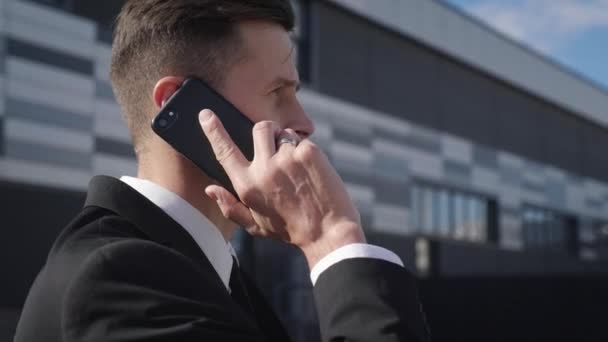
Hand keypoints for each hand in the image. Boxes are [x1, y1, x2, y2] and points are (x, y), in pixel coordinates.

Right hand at [199, 109, 365, 267]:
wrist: (329, 232)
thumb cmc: (291, 229)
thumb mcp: (256, 226)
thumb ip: (230, 207)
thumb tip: (209, 189)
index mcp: (247, 187)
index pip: (225, 152)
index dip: (213, 131)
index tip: (206, 114)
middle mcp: (264, 170)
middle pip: (259, 128)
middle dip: (268, 133)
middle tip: (278, 150)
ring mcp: (287, 159)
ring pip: (283, 132)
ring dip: (288, 143)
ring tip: (297, 168)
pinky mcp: (308, 153)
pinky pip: (302, 140)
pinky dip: (306, 151)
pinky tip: (312, 172)